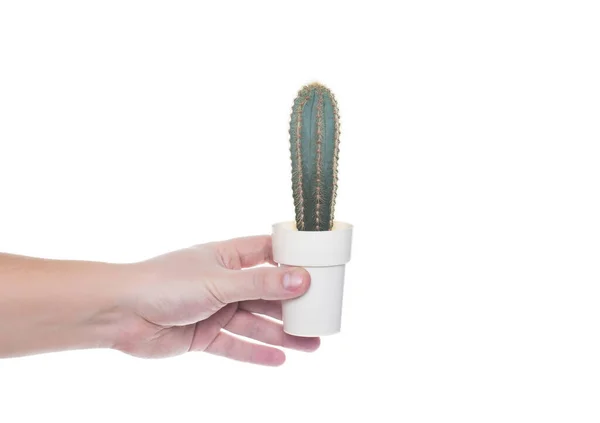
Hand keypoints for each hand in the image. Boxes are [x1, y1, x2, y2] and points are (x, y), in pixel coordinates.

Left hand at [113, 235, 318, 364]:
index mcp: (227, 257)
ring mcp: (215, 309)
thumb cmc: (165, 283)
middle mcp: (224, 282)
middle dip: (293, 306)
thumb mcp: (220, 281)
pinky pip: (236, 345)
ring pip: (256, 322)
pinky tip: (280, 359)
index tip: (322, 268)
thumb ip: (261, 283)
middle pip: (267, 293)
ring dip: (282, 334)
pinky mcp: (204, 335)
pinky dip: (256, 353)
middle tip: (322, 315)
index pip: (269, 253)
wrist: (120, 313)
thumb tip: (302, 279)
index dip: (294, 260)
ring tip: (311, 344)